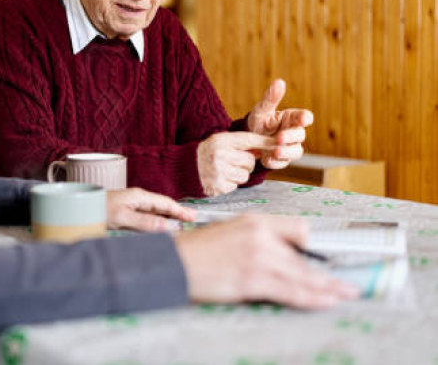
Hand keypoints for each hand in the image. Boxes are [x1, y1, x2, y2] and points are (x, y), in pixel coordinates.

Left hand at [106, 188, 196, 231]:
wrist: (80, 207)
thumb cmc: (99, 209)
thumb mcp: (123, 217)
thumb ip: (145, 222)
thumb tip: (168, 227)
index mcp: (139, 197)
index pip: (165, 203)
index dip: (180, 210)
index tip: (193, 217)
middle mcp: (137, 199)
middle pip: (162, 206)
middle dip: (177, 212)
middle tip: (192, 220)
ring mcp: (132, 204)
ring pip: (155, 211)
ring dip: (167, 217)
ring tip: (180, 224)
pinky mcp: (126, 211)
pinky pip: (146, 216)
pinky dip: (157, 220)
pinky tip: (159, 226)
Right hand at [174, 214, 359, 308]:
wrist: (174, 263)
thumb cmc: (197, 251)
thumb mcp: (229, 232)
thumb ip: (257, 240)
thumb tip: (283, 256)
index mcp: (255, 221)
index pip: (298, 230)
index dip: (315, 246)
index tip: (331, 255)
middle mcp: (260, 236)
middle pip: (303, 258)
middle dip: (326, 273)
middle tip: (348, 282)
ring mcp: (258, 258)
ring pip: (302, 275)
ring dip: (327, 287)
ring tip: (345, 293)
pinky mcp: (253, 279)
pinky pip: (291, 291)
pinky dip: (312, 298)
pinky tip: (326, 300)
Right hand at [197, 132, 275, 196]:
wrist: (184, 168)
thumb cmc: (205, 153)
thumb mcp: (219, 142)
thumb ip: (239, 144)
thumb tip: (263, 148)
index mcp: (221, 141)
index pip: (248, 139)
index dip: (265, 142)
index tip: (279, 143)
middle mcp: (220, 155)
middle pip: (249, 161)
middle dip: (245, 163)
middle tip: (233, 162)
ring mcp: (219, 171)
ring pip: (245, 175)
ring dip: (239, 174)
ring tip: (225, 170)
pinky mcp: (219, 186)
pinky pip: (236, 185)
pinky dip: (231, 183)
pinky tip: (220, 178)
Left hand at [247, 78, 313, 168]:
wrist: (248, 139)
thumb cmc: (259, 121)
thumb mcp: (262, 110)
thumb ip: (270, 98)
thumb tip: (279, 82)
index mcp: (291, 118)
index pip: (304, 117)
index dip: (305, 118)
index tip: (304, 119)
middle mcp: (293, 133)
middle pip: (300, 135)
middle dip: (291, 137)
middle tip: (279, 137)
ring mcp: (289, 147)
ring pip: (295, 151)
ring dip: (286, 152)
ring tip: (275, 151)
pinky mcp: (282, 159)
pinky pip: (282, 162)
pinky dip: (275, 162)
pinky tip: (266, 160)